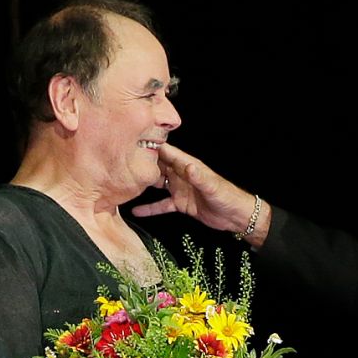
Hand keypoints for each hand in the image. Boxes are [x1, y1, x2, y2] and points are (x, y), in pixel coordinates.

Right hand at [134, 145, 265, 243]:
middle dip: (142, 163)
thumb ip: (200, 177)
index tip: (132, 140)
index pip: (166, 152)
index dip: (151, 145)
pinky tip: (136, 211)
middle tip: (121, 162)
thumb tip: (188, 166)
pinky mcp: (180, 203)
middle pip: (158, 165)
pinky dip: (149, 208)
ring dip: (143, 183)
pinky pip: (162, 204)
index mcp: (188, 166)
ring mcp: (179, 189)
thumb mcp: (213, 187)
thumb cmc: (228, 197)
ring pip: (157, 183)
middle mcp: (181, 175)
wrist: (236, 216)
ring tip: (125, 183)